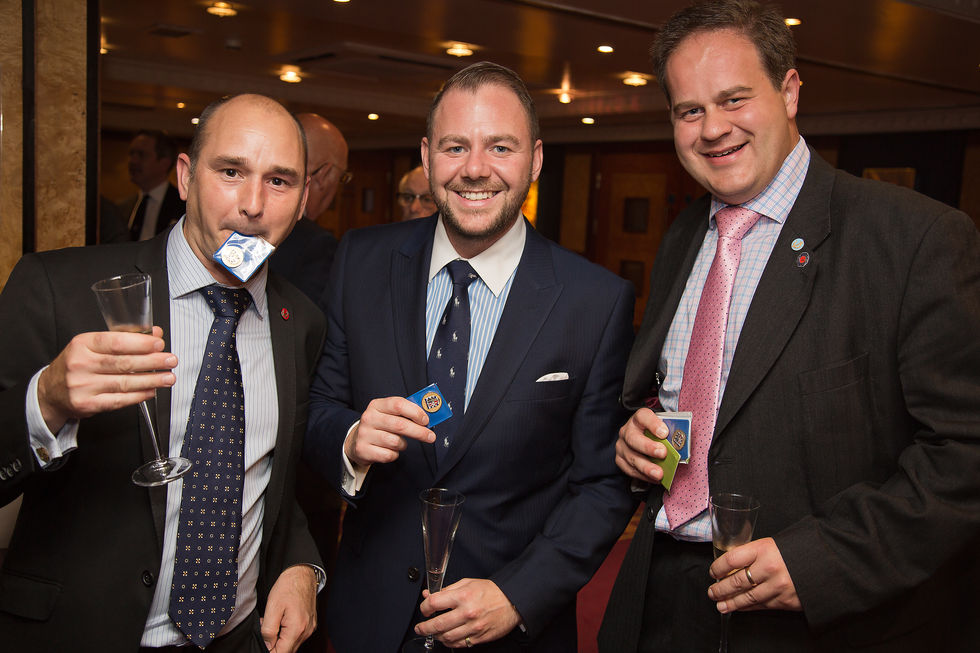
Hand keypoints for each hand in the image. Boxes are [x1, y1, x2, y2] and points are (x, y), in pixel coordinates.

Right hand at [37, 327, 176, 432]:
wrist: (50, 391)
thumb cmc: (76, 364)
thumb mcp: (93, 345)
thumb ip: (124, 338)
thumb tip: (155, 333)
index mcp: (83, 344)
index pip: (116, 342)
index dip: (140, 343)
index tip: (159, 343)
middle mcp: (81, 364)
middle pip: (123, 363)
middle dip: (152, 361)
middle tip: (170, 360)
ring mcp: (83, 386)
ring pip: (124, 383)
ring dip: (151, 380)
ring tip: (168, 377)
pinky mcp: (87, 404)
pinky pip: (118, 400)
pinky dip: (138, 396)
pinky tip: (151, 391)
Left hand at [260, 564, 317, 652]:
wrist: (302, 573)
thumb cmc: (288, 587)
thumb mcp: (272, 607)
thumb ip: (268, 630)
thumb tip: (268, 646)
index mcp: (297, 628)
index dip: (269, 651)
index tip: (264, 641)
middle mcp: (306, 631)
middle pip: (288, 650)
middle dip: (274, 644)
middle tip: (266, 626)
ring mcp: (310, 628)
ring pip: (292, 644)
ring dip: (280, 639)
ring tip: (273, 621)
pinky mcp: (311, 624)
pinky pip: (297, 636)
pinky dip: (287, 633)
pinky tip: (282, 620)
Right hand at [344, 396, 434, 466]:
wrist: (356, 440)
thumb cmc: (380, 426)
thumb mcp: (388, 414)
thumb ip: (405, 412)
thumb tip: (427, 417)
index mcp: (377, 405)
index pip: (398, 404)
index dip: (415, 412)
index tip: (426, 420)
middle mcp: (369, 418)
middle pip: (400, 425)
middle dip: (419, 432)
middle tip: (430, 437)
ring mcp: (364, 434)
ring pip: (395, 442)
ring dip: (403, 444)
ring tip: (400, 443)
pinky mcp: (363, 450)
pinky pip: (388, 455)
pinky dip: (394, 454)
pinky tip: (390, 450)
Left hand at [414, 578, 520, 647]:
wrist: (512, 601)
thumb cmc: (491, 591)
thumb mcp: (468, 583)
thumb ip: (447, 590)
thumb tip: (429, 595)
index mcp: (463, 596)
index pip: (434, 603)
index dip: (424, 607)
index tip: (424, 609)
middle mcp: (467, 612)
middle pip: (437, 624)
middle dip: (424, 627)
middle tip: (420, 628)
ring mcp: (473, 627)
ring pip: (446, 637)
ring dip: (436, 636)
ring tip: (433, 633)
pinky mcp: (479, 637)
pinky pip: (459, 644)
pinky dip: (449, 643)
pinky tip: (446, 638)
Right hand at [614, 408, 669, 482]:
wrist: (645, 440)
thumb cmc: (658, 434)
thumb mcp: (665, 428)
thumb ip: (672, 433)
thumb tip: (682, 444)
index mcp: (639, 419)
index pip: (643, 417)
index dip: (653, 424)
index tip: (665, 433)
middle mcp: (627, 431)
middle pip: (633, 438)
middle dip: (648, 447)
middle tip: (662, 453)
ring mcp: (622, 446)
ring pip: (631, 457)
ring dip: (646, 467)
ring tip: (659, 474)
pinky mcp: (620, 460)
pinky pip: (629, 470)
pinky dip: (643, 476)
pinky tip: (654, 479)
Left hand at [708, 537, 801, 612]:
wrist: (828, 562)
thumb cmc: (798, 550)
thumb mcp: (773, 544)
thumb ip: (754, 553)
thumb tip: (733, 565)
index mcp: (764, 549)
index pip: (731, 559)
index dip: (718, 567)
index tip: (713, 572)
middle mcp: (769, 568)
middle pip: (737, 581)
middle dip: (721, 589)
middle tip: (712, 592)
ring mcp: (778, 587)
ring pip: (747, 598)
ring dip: (731, 602)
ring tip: (720, 605)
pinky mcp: (786, 601)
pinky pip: (762, 606)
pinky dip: (748, 607)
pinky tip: (739, 608)